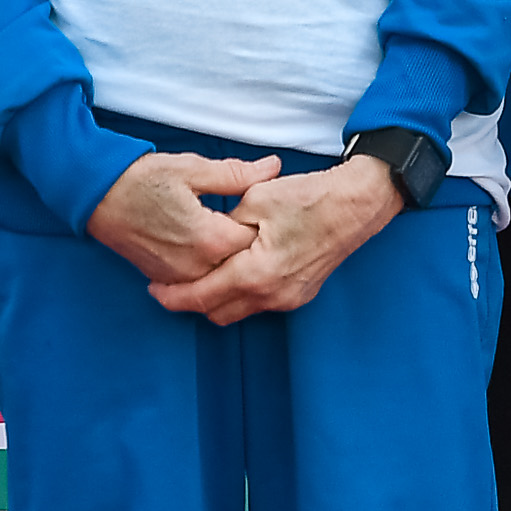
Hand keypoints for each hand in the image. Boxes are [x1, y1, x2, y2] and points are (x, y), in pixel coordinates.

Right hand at [86, 150, 275, 284]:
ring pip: (220, 278)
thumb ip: (237, 174)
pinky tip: (210, 249)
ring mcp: (178, 277)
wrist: (97, 196)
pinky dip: (208, 269)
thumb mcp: (193, 169)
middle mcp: (196, 267)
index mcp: (210, 239)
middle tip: (253, 221)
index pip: (256, 242)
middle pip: (240, 265)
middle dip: (250, 246)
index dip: (264, 224)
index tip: (267, 210)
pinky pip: (198, 282)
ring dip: (229, 259)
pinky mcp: (164, 279)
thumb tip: (273, 168)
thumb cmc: (143, 179)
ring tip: (231, 232)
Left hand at [146, 155, 403, 324]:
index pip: (202, 296)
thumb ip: (227, 223)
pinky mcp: (300, 294)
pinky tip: (232, 272)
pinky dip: (239, 294)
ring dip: (215, 300)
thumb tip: (210, 237)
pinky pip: (259, 304)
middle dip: (190, 302)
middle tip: (170, 283)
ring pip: (239, 311)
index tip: (154, 288)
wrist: (356, 205)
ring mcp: (288, 298)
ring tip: (199, 276)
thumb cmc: (309, 197)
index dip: (173, 295)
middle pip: (217, 313)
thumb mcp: (257, 199)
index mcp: (256, 273)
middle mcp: (272, 295)